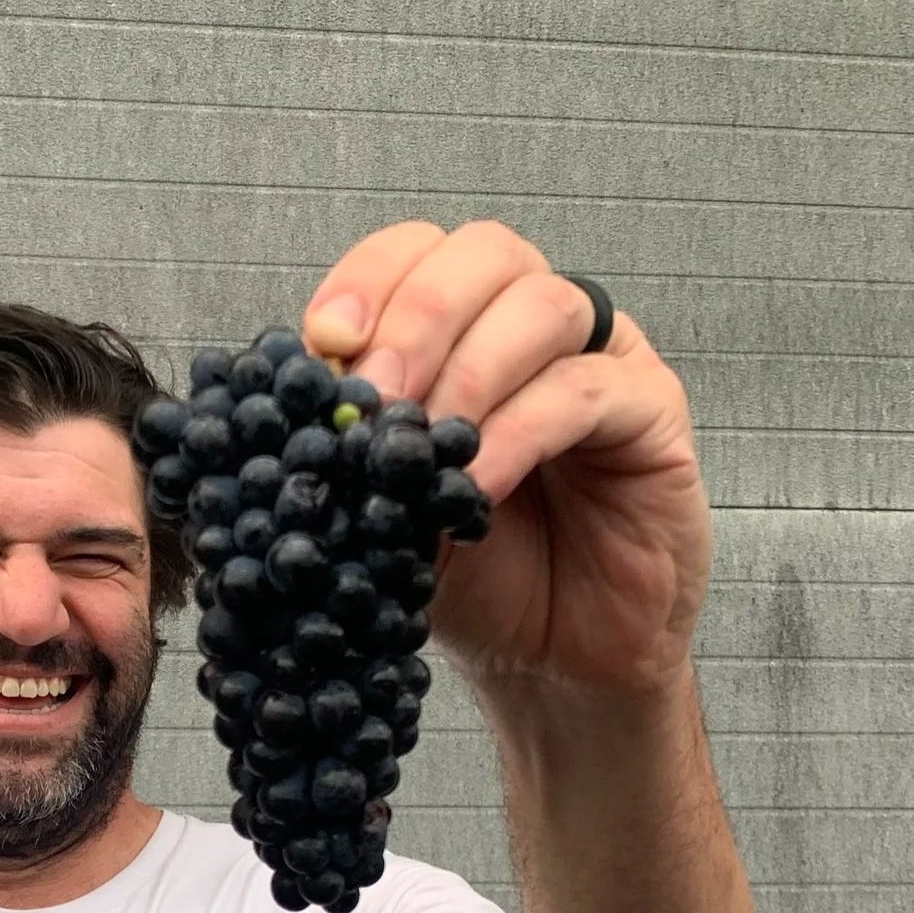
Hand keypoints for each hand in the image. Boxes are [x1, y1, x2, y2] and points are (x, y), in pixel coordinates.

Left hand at [301, 220, 711, 698]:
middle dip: (416, 318)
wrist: (551, 659)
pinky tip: (477, 487)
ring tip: (425, 451)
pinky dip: (519, 432)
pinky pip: (586, 390)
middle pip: (484, 254)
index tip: (324, 342)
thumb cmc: (471, 575)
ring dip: (469, 373)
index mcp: (462, 326)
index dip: (369, 281)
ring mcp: (601, 357)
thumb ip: (336, 453)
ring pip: (543, 305)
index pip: (416, 253)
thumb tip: (262, 414)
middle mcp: (533, 323)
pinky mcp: (651, 411)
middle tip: (376, 398)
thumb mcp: (380, 510)